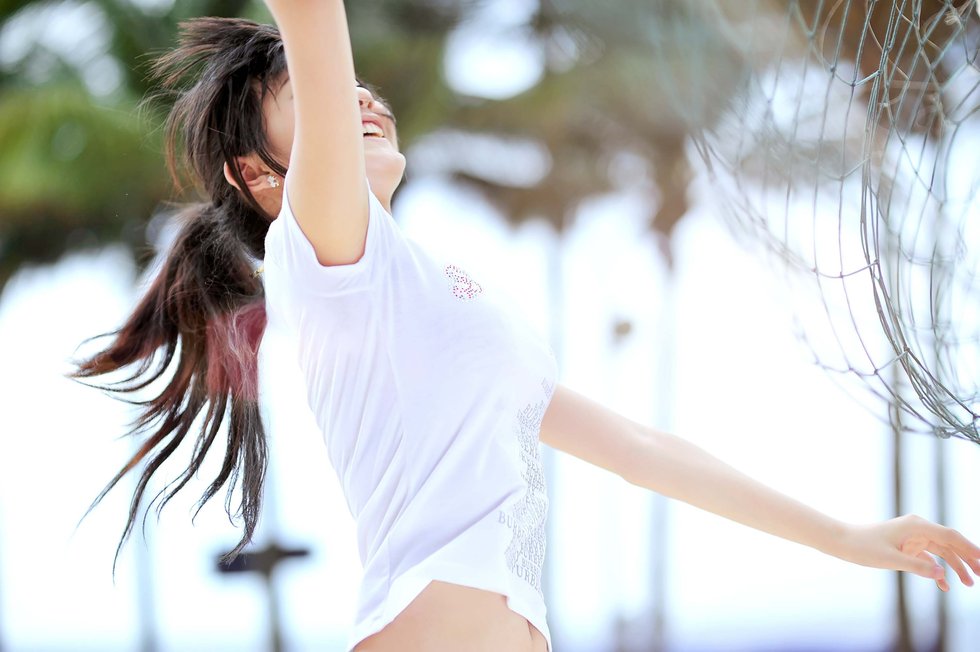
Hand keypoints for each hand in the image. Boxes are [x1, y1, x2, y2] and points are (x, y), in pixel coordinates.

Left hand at [836, 514, 979, 590]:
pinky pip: (928, 558)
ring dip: (955, 566)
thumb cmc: (863, 547)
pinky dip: (937, 570)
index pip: (950, 536)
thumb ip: (917, 567)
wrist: (843, 542)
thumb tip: (942, 576)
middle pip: (950, 543)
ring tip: (970, 584)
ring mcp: (913, 537)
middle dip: (967, 558)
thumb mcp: (890, 560)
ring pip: (942, 551)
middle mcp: (918, 528)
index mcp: (916, 526)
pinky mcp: (907, 546)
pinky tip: (944, 586)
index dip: (969, 548)